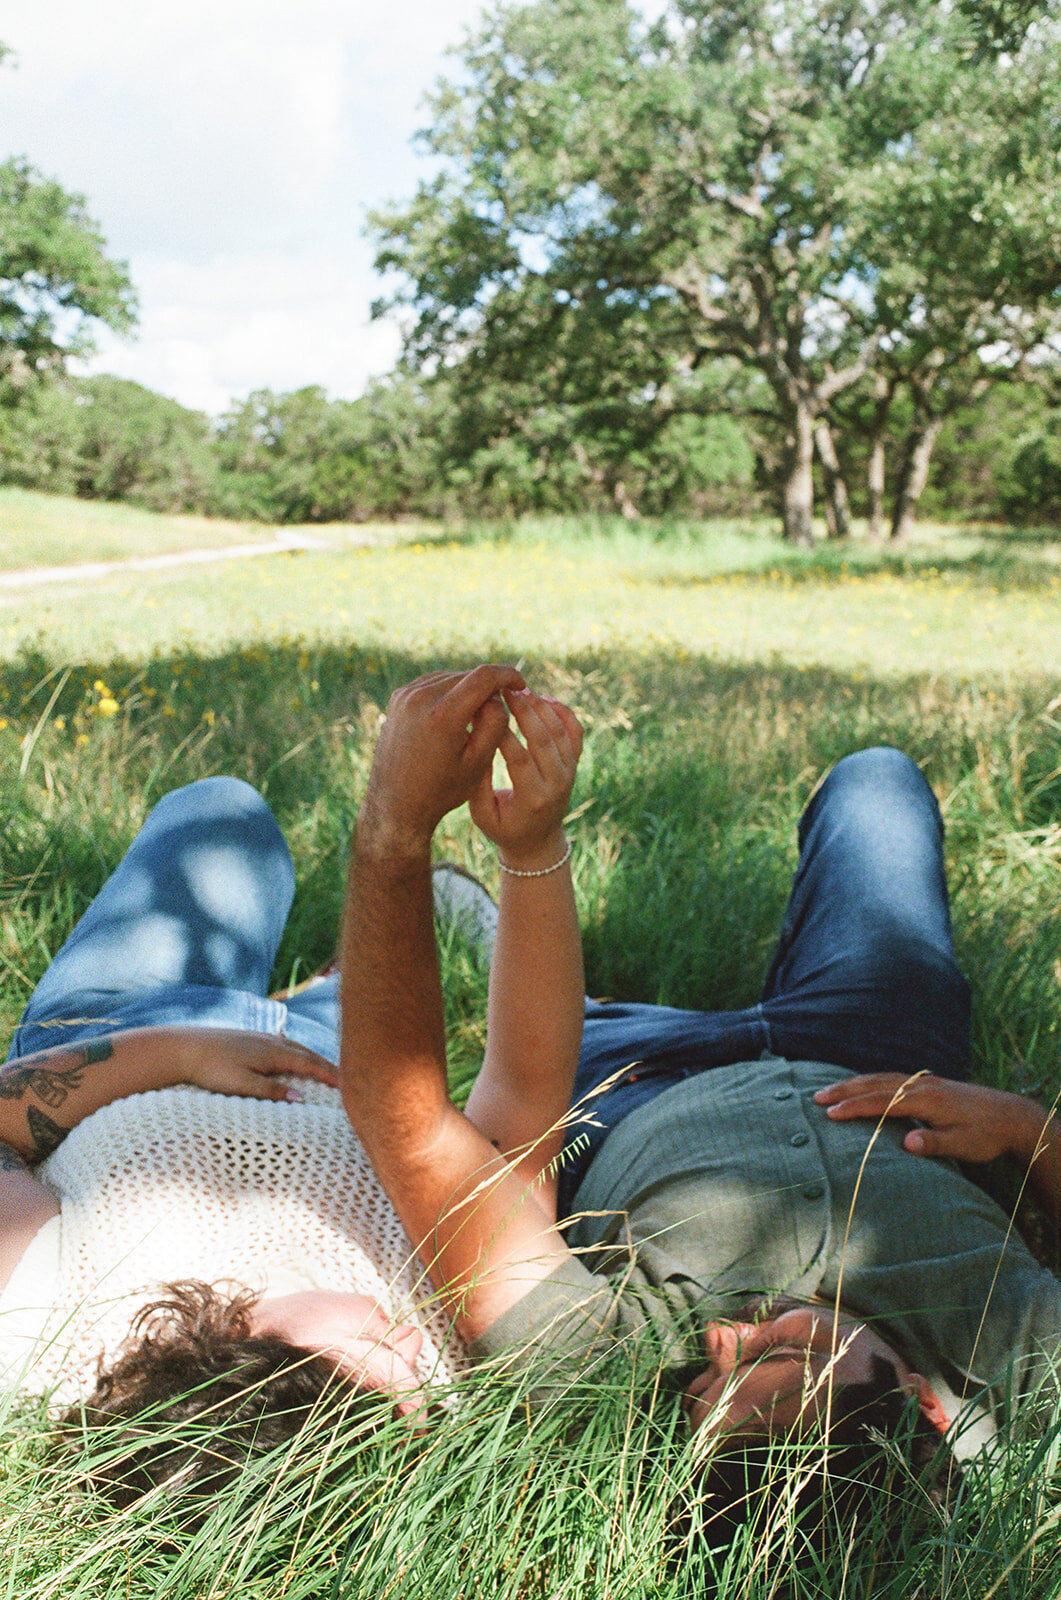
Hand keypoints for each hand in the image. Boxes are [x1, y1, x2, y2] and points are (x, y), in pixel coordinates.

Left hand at [179, 1032, 338, 1101]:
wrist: (182, 1048)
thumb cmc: (210, 1069)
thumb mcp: (241, 1085)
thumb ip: (271, 1092)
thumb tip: (300, 1098)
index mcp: (273, 1052)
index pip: (310, 1064)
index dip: (331, 1074)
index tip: (350, 1083)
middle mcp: (270, 1041)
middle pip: (307, 1053)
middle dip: (328, 1065)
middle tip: (348, 1077)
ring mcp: (260, 1038)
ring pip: (295, 1047)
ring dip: (313, 1058)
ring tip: (325, 1068)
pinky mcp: (249, 1039)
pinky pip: (283, 1045)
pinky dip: (297, 1053)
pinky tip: (293, 1056)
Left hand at [358, 665, 525, 856]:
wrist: (396, 803)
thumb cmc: (442, 788)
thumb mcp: (479, 761)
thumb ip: (496, 722)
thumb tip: (498, 694)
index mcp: (443, 715)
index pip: (484, 676)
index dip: (508, 675)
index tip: (521, 684)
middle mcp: (421, 698)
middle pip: (468, 676)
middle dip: (487, 689)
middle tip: (496, 714)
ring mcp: (405, 695)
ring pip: (451, 678)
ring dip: (467, 691)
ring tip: (473, 720)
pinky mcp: (398, 697)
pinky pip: (433, 683)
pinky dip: (448, 693)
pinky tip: (453, 716)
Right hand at [469, 688, 582, 869]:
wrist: (537, 842)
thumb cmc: (503, 828)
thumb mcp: (482, 814)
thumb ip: (479, 783)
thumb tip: (477, 744)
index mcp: (532, 799)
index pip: (519, 759)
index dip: (503, 733)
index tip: (486, 710)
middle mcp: (557, 784)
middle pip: (544, 740)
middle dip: (524, 711)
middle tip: (505, 690)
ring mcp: (569, 773)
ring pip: (560, 732)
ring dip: (541, 707)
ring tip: (520, 689)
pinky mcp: (574, 764)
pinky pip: (575, 732)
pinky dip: (564, 712)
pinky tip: (544, 698)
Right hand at [814, 1072, 1048, 1164]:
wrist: (1012, 1116)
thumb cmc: (987, 1135)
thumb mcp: (964, 1145)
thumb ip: (935, 1143)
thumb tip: (906, 1142)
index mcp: (928, 1100)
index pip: (883, 1102)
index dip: (855, 1107)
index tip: (830, 1114)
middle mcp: (923, 1085)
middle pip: (876, 1083)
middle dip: (845, 1090)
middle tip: (816, 1097)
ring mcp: (925, 1082)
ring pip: (882, 1077)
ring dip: (854, 1083)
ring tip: (829, 1090)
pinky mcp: (929, 1084)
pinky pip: (892, 1078)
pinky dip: (871, 1081)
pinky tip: (862, 1087)